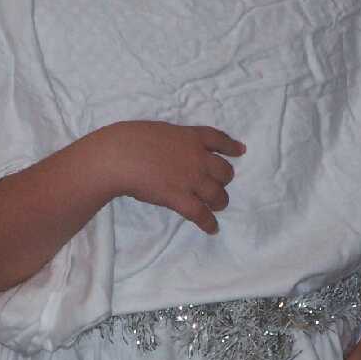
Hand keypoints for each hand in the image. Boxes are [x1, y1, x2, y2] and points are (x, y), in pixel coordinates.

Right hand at [106, 122, 244, 233]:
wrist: (120, 156)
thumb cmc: (132, 138)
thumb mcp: (161, 131)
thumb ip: (175, 141)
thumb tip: (175, 150)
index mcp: (191, 137)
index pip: (219, 140)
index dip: (231, 146)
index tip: (241, 150)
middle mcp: (197, 157)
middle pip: (224, 171)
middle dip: (224, 179)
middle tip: (219, 185)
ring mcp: (191, 179)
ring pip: (217, 194)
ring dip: (220, 201)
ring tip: (217, 206)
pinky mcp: (181, 198)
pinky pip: (202, 214)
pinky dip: (209, 223)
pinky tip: (212, 228)